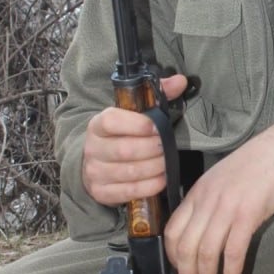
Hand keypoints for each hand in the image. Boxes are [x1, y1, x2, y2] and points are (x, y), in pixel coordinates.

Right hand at [81, 73, 187, 206]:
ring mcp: (95, 172)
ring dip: (154, 168)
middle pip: (125, 150)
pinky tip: (160, 179)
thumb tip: (180, 81)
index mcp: (98, 125)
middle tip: (167, 146)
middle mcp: (93, 148)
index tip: (157, 127)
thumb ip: (157, 95)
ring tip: (166, 163)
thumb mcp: (134, 114)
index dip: (137, 124)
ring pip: (129, 172)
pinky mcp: (101, 192)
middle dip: (153, 149)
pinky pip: (128, 192)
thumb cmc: (122, 135)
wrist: (97, 163)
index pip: (112, 121)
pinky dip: (149, 186)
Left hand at [164, 113, 273, 273]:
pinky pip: (233, 251)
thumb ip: (205, 203)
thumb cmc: (253, 167)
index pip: (172, 231)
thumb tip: (200, 231)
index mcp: (197, 194)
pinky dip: (231, 271)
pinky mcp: (248, 215)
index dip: (173, 258)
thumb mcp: (218, 180)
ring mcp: (227, 208)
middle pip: (186, 248)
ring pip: (206, 254)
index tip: (182, 271)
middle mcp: (207, 202)